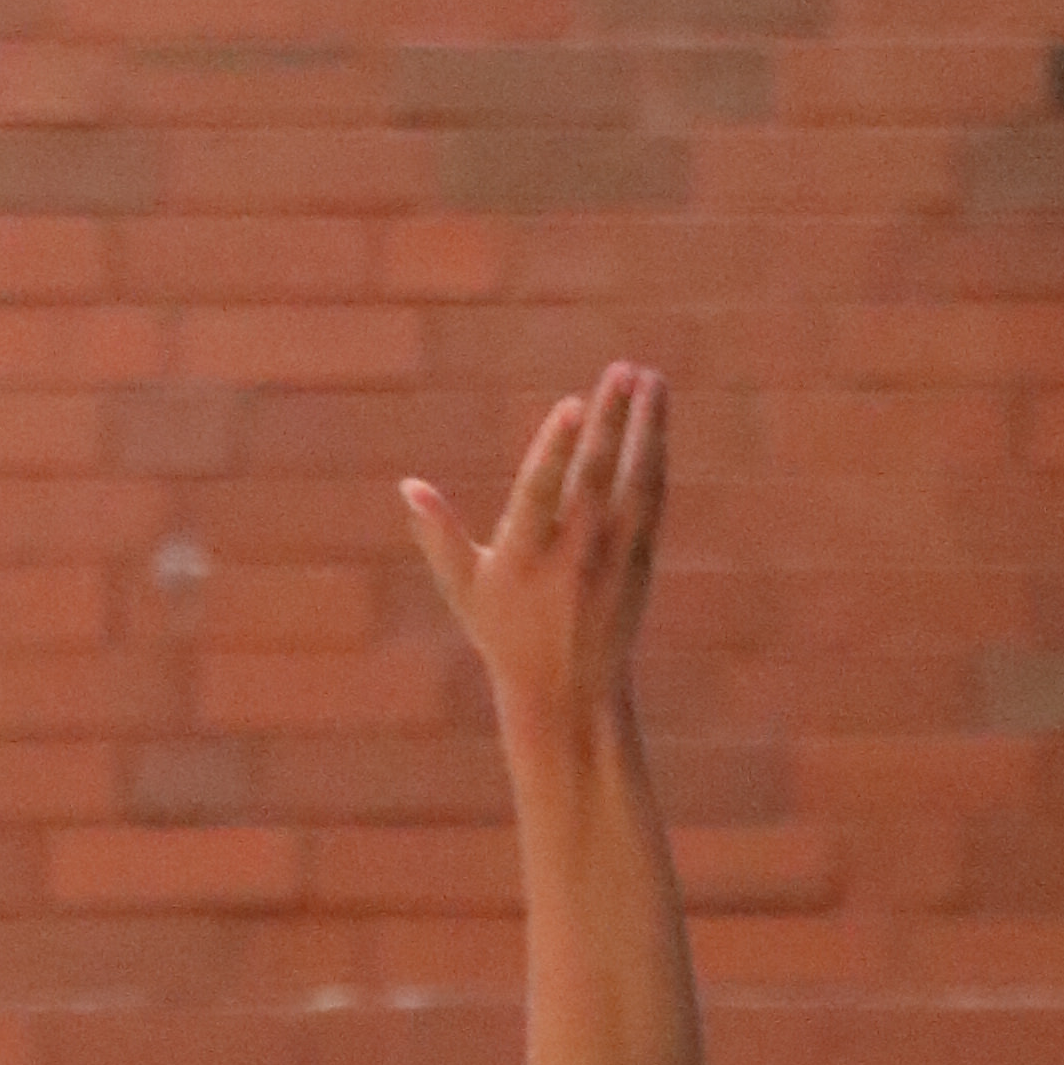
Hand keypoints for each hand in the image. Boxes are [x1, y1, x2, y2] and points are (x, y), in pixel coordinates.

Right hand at [401, 363, 665, 748]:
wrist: (568, 694)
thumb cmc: (506, 635)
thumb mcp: (466, 591)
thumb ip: (440, 537)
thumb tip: (408, 486)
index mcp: (524, 558)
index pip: (540, 494)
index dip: (555, 449)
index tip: (571, 407)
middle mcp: (573, 556)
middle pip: (596, 477)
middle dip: (610, 421)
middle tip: (622, 371)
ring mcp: (613, 558)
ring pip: (635, 482)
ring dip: (646, 428)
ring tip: (650, 378)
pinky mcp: (640, 562)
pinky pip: (651, 499)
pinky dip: (654, 457)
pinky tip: (655, 421)